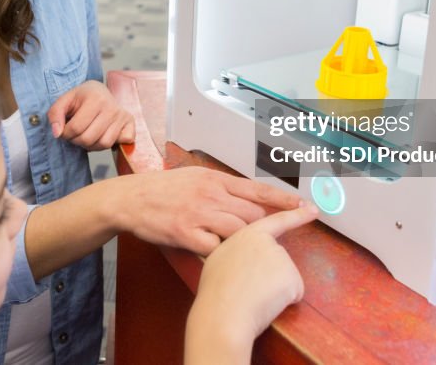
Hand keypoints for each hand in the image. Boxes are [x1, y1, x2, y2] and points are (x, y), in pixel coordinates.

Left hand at [48, 80, 135, 149]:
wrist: (100, 91)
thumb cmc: (81, 98)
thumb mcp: (64, 100)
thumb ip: (55, 114)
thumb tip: (57, 133)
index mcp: (95, 98)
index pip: (75, 128)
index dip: (65, 133)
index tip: (65, 129)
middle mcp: (112, 106)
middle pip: (89, 139)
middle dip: (77, 141)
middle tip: (75, 133)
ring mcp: (122, 116)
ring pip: (103, 144)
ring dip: (91, 145)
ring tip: (87, 134)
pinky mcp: (130, 124)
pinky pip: (118, 144)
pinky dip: (110, 145)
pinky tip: (102, 135)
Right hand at [116, 167, 304, 255]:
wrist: (129, 198)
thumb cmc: (163, 190)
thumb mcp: (194, 177)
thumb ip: (220, 186)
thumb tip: (248, 197)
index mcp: (214, 178)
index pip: (257, 190)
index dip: (284, 200)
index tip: (305, 207)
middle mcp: (210, 194)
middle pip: (253, 215)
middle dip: (262, 229)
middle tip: (263, 240)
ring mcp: (198, 214)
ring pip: (238, 232)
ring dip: (243, 244)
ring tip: (240, 253)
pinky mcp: (185, 234)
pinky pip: (215, 249)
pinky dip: (220, 255)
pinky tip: (218, 258)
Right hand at [185, 202, 317, 362]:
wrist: (222, 315)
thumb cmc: (215, 292)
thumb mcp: (220, 258)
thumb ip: (238, 250)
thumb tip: (243, 257)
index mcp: (248, 234)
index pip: (276, 221)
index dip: (296, 214)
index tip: (313, 209)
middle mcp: (268, 242)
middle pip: (278, 259)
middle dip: (269, 276)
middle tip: (247, 287)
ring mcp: (282, 258)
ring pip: (285, 278)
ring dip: (274, 290)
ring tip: (251, 295)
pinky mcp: (293, 277)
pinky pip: (293, 293)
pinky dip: (283, 302)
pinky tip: (264, 303)